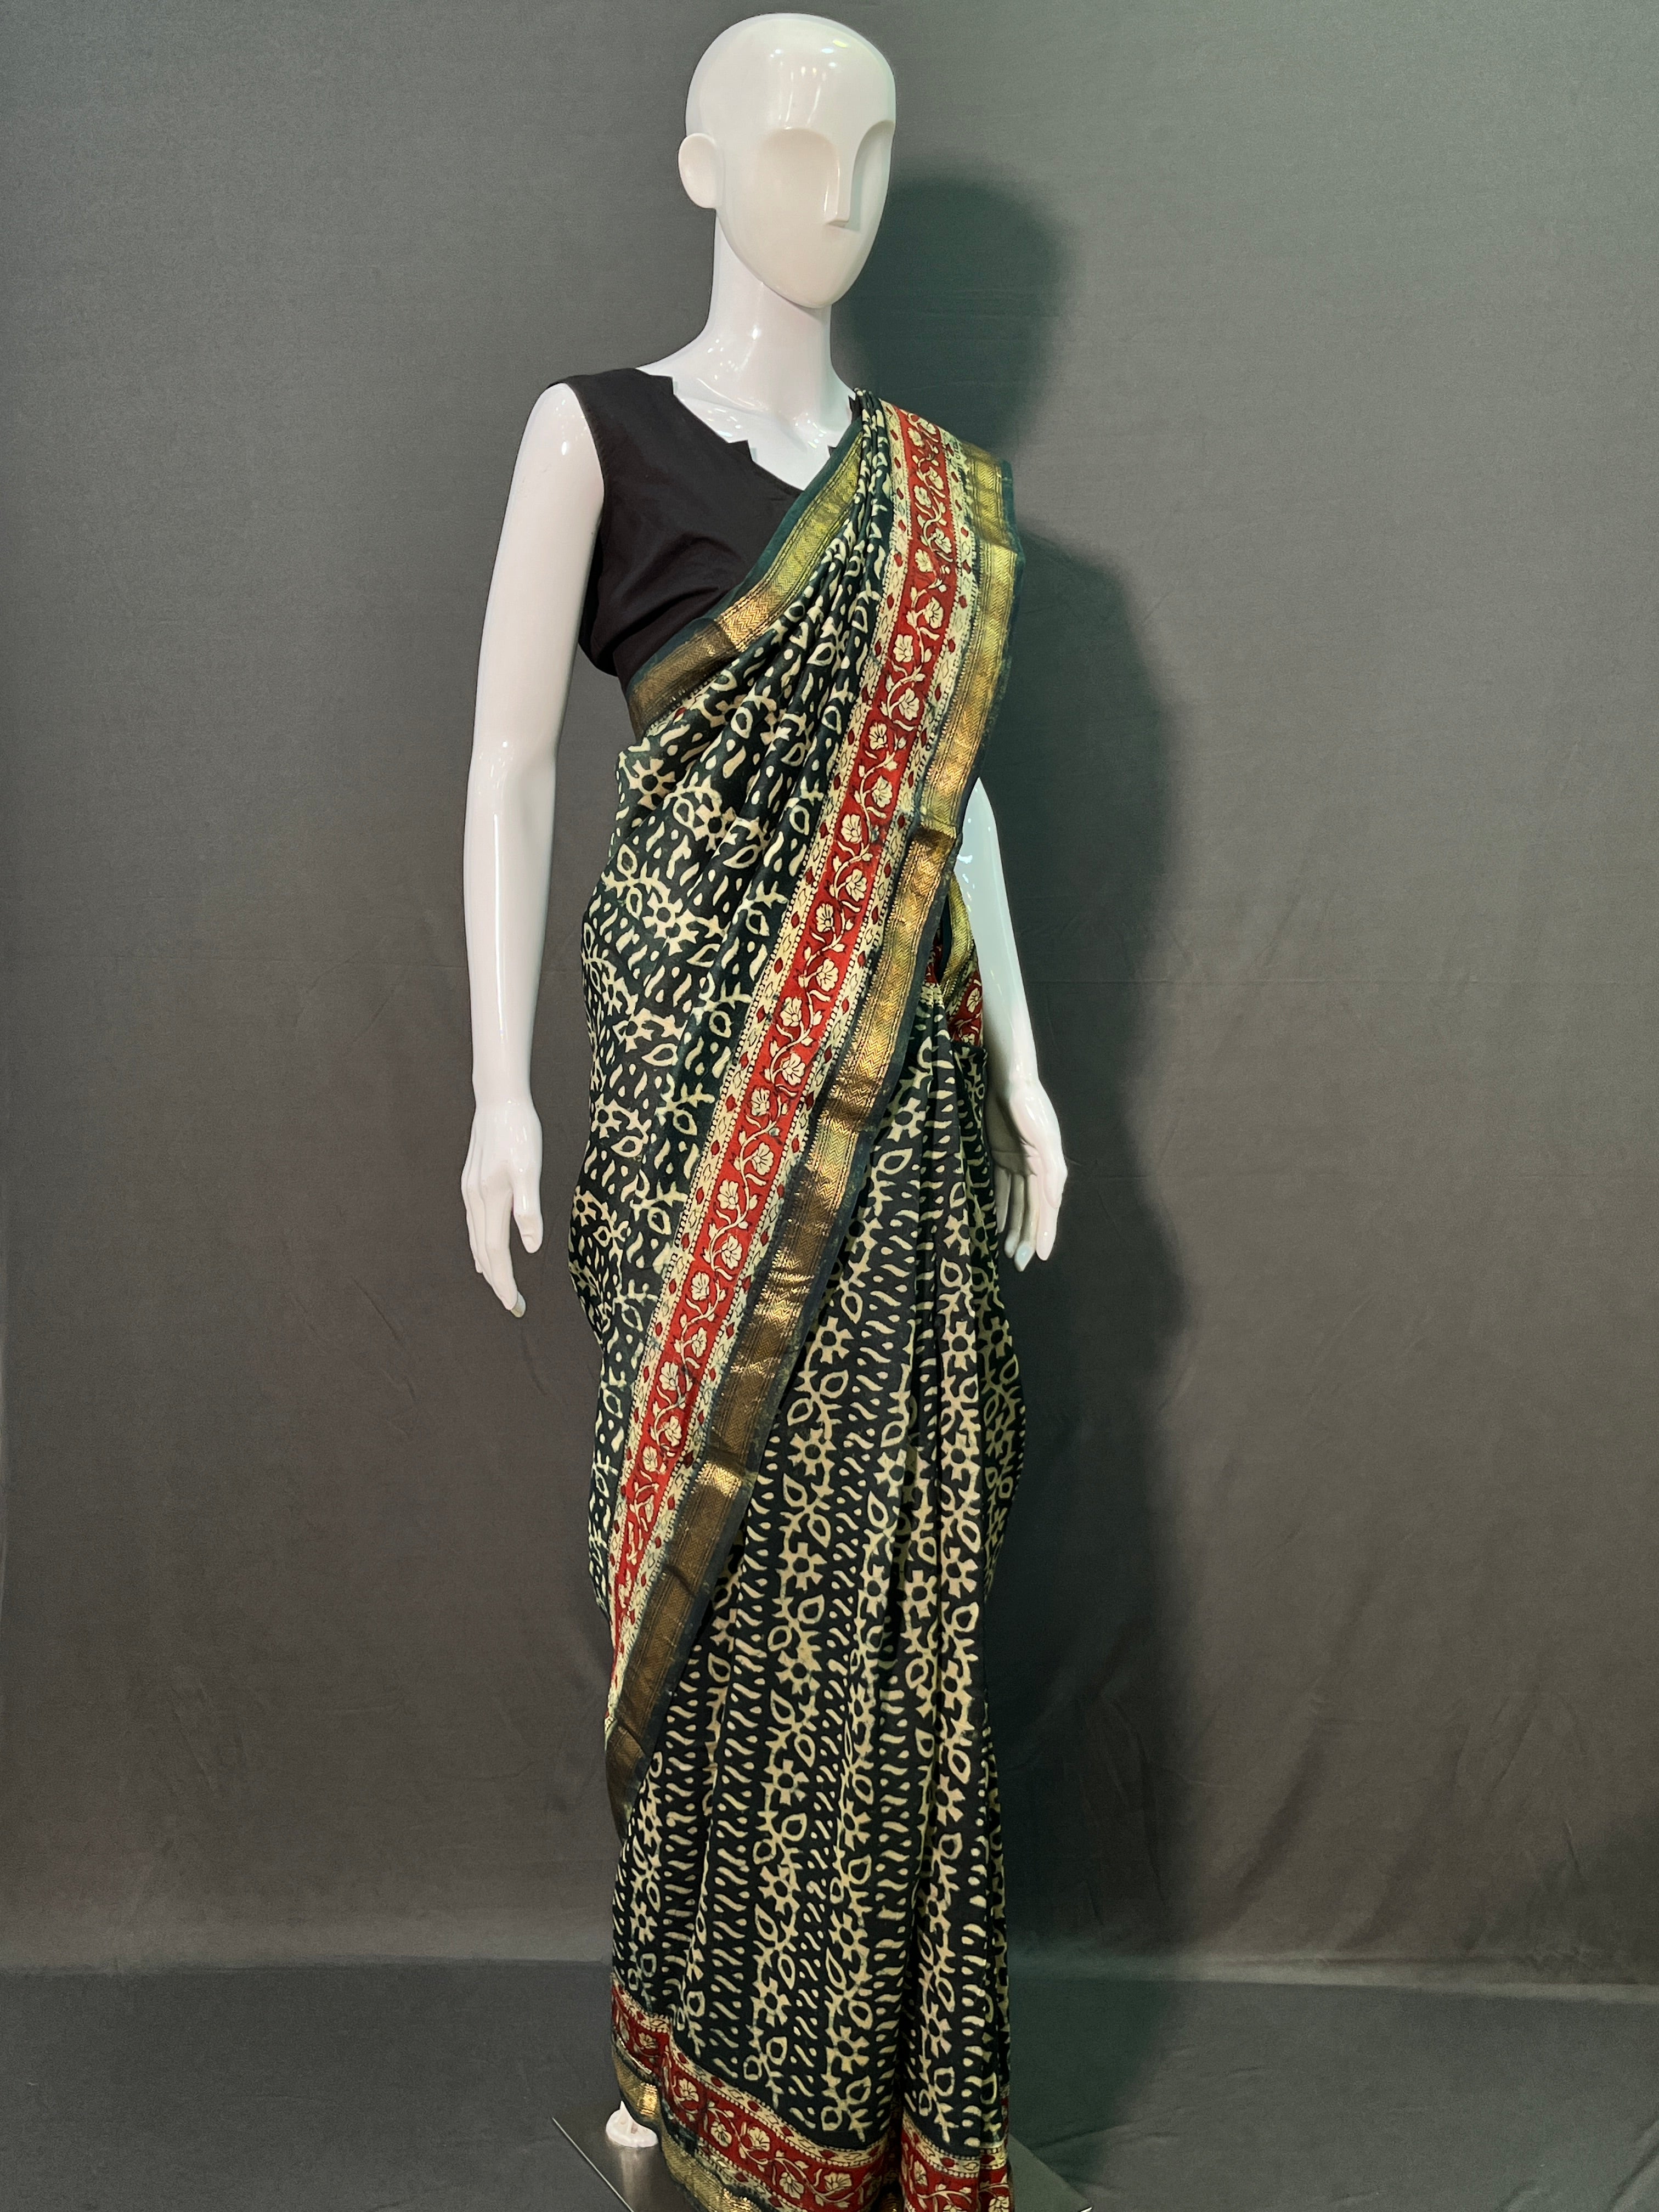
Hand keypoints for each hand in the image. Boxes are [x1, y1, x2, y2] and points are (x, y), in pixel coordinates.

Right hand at [461, 1095, 543, 1313]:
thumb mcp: (530, 1168)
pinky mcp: (472, 1183)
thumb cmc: (519, 1132)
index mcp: (490, 1199)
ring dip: (489, 1267)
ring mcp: (471, 1192)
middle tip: (515, 1308)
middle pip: (484, 1252)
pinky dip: (481, 1246)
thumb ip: (528, 1208)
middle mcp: (475, 1200)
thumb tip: (531, 1246)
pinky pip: (475, 1225)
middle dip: (498, 1282)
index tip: (514, 1306)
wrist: (499, 1100)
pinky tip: (484, 1254)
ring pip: (478, 1240)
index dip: (504, 1281)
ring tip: (501, 1288)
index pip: (496, 1253)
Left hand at [985, 1073, 1064, 1269]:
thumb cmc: (1029, 1107)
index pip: (1045, 1208)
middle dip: (1027, 1236)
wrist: (1011, 1080)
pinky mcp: (1003, 1156)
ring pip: (1018, 1203)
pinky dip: (1001, 1207)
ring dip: (1015, 1227)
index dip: (1044, 1232)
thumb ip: (1050, 1170)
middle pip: (1032, 1210)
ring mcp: (1020, 1164)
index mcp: (1049, 1169)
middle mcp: (1037, 1170)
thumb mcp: (1042, 1137)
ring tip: (1009, 1251)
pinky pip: (1003, 1189)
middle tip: (1020, 1263)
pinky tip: (998, 1225)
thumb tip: (1053, 1202)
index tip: (1041, 1257)